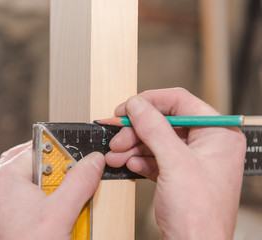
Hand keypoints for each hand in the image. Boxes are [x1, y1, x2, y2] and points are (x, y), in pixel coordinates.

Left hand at [0, 142, 104, 239]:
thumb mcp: (60, 214)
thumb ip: (79, 182)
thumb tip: (94, 160)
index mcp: (4, 179)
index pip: (36, 149)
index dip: (59, 152)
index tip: (76, 159)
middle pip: (32, 166)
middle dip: (55, 172)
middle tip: (72, 181)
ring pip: (30, 184)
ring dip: (51, 190)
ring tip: (66, 203)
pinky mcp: (5, 221)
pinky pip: (25, 202)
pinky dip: (43, 205)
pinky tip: (56, 218)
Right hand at [105, 88, 245, 238]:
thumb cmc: (200, 215)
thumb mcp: (175, 163)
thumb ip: (154, 129)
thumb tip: (137, 105)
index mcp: (218, 133)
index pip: (181, 102)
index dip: (151, 101)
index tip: (128, 107)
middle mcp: (206, 143)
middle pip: (163, 122)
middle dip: (136, 130)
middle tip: (117, 136)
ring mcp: (191, 159)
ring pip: (155, 140)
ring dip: (132, 146)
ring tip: (115, 154)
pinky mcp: (178, 173)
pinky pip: (154, 158)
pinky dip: (139, 160)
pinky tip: (129, 164)